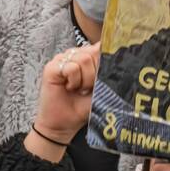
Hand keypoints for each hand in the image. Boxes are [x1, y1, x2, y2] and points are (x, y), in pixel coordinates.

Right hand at [30, 45, 100, 160]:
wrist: (65, 123)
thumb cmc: (82, 107)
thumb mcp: (100, 87)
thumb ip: (107, 71)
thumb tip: (117, 56)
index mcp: (87, 57)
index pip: (100, 47)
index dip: (104, 60)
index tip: (101, 78)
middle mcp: (74, 55)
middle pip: (94, 52)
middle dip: (95, 74)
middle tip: (87, 88)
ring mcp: (62, 60)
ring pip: (83, 59)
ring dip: (85, 79)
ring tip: (78, 89)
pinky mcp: (51, 67)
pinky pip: (71, 67)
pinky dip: (74, 80)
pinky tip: (69, 88)